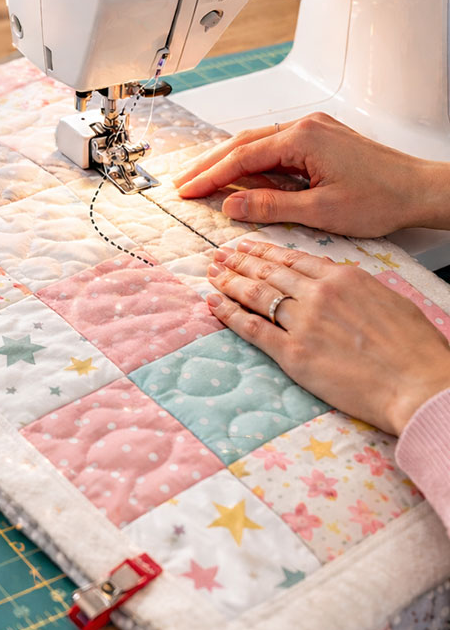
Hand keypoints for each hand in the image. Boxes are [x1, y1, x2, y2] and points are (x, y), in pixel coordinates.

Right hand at [174, 113, 449, 236]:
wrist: (420, 189)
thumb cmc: (381, 199)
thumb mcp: (321, 211)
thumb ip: (271, 206)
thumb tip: (230, 205)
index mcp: (302, 138)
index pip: (242, 158)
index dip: (210, 177)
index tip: (186, 192)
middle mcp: (305, 127)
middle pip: (243, 144)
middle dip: (210, 164)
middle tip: (181, 183)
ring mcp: (314, 131)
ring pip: (258, 143)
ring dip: (228, 162)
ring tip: (201, 179)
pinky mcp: (322, 140)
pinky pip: (277, 147)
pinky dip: (253, 161)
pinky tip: (241, 176)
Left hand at [205, 239, 449, 435]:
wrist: (417, 382)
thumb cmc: (414, 348)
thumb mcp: (388, 300)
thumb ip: (357, 289)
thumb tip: (341, 285)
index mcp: (343, 278)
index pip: (293, 259)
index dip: (266, 252)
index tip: (249, 246)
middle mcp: (319, 294)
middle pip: (269, 272)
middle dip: (241, 261)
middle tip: (221, 255)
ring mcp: (303, 323)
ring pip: (256, 294)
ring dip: (230, 281)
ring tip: (213, 274)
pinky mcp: (294, 355)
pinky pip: (252, 329)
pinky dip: (229, 314)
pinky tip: (214, 304)